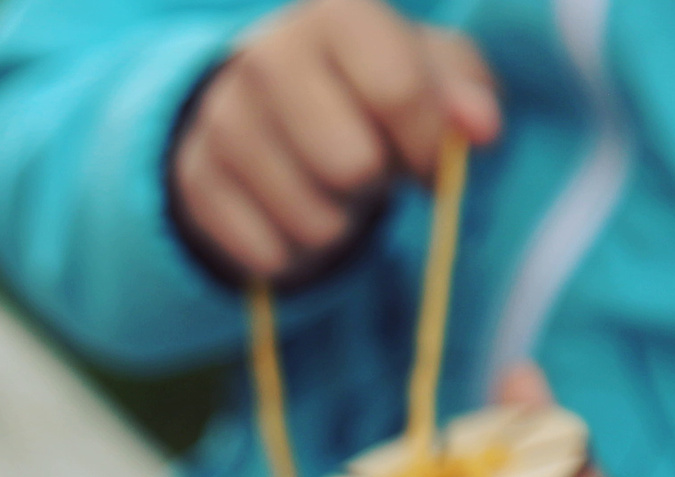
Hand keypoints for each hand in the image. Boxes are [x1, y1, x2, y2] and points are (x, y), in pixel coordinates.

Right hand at [172, 0, 499, 281]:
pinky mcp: (195, 180)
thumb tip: (479, 128)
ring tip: (328, 187)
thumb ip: (467, 94)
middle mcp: (266, 56)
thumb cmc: (371, 83)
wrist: (267, 102)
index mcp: (336, 12)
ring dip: (336, 222)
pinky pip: (268, 254)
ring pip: (312, 221)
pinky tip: (290, 212)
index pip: (397, 91)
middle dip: (374, 183)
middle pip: (351, 166)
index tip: (431, 159)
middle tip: (368, 166)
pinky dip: (293, 250)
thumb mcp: (433, 71)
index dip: (429, 144)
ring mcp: (221, 120)